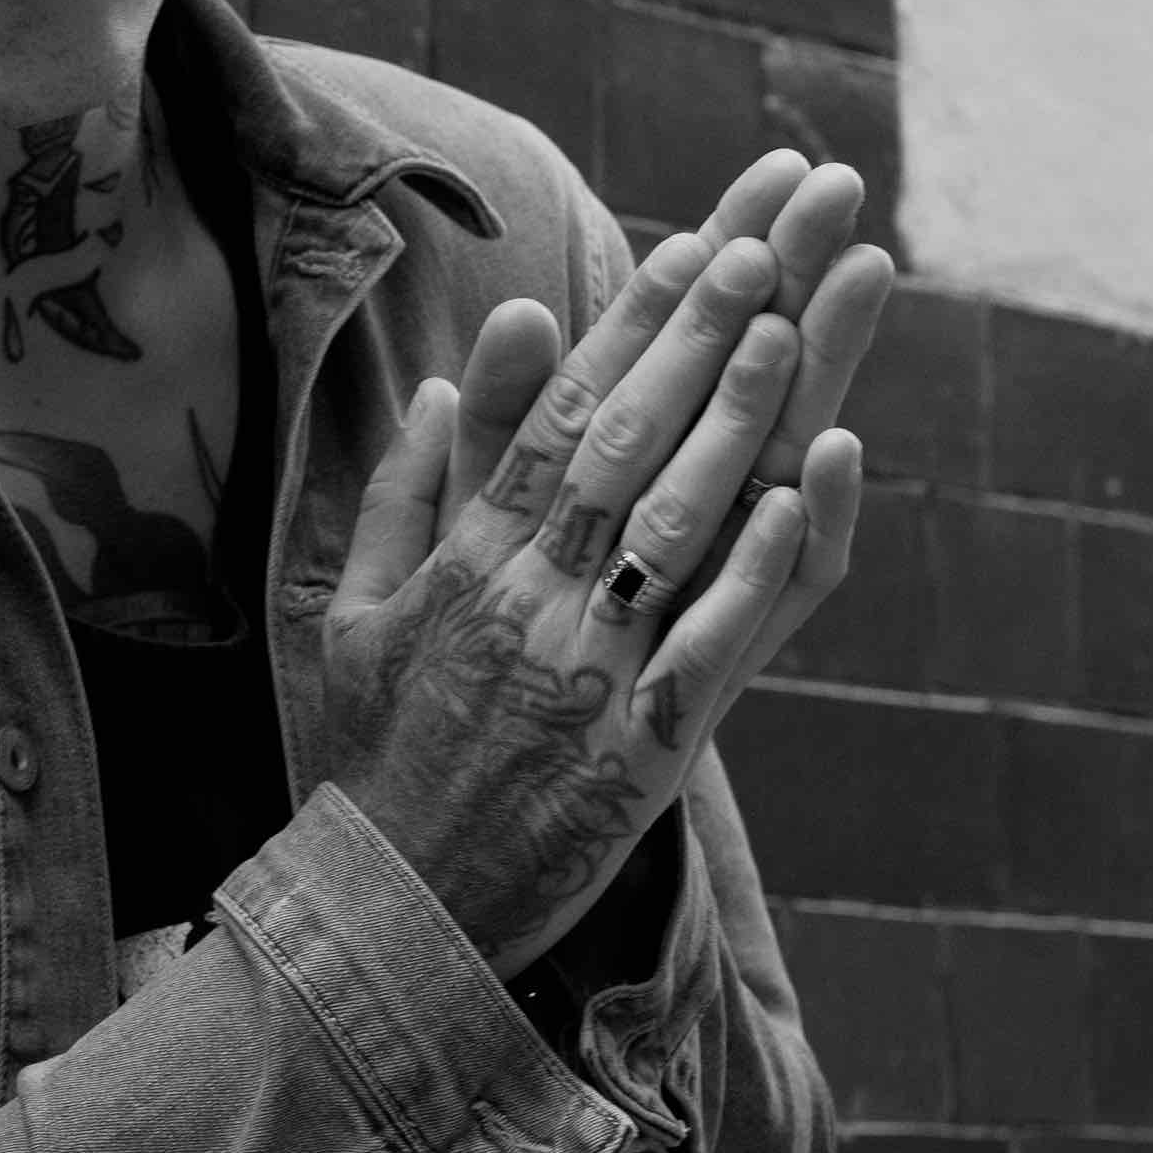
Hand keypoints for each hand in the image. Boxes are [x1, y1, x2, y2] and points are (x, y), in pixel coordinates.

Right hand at [324, 206, 879, 979]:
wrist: (385, 908)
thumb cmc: (370, 753)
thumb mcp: (350, 609)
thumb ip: (403, 491)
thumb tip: (434, 377)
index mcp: (458, 565)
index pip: (553, 418)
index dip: (626, 329)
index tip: (692, 245)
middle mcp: (521, 602)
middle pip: (619, 446)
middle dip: (694, 341)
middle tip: (769, 245)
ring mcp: (582, 673)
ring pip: (669, 525)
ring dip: (734, 422)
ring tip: (793, 328)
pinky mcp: (636, 751)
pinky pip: (705, 642)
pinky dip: (754, 566)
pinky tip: (801, 493)